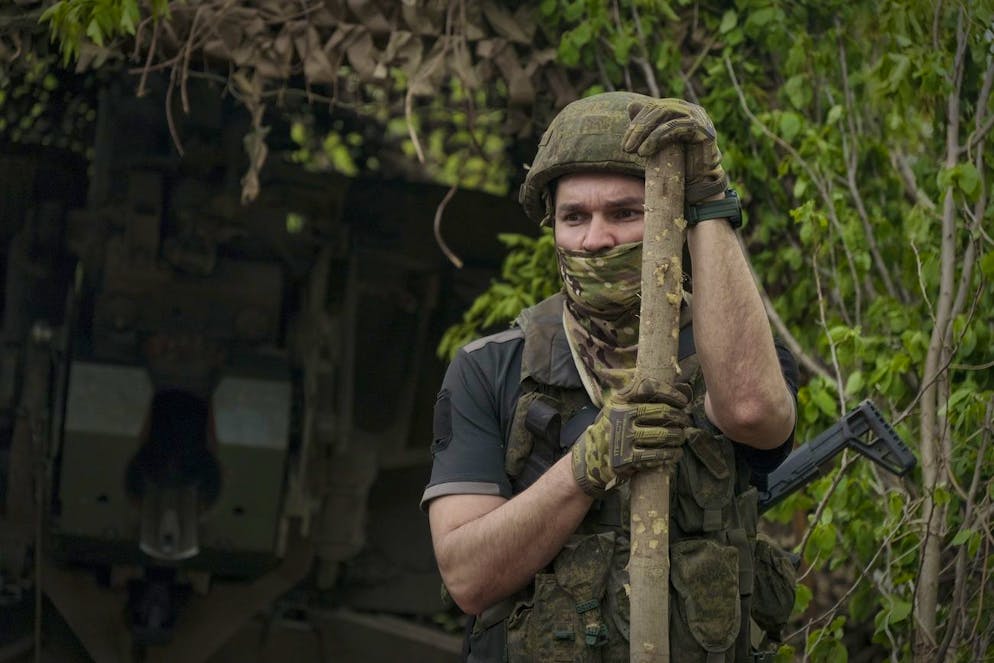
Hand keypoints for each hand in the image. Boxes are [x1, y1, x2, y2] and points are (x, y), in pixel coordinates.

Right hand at [571, 376, 693, 497]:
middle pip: (661, 411)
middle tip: (685, 422)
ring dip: (677, 436)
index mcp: (620, 399)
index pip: (650, 388)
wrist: (592, 456)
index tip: (683, 401)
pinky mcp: (625, 458)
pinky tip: (676, 453)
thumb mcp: (619, 406)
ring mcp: (623, 437)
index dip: (671, 393)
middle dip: (679, 417)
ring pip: (662, 434)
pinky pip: (656, 455)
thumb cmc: (614, 427)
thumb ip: (640, 397)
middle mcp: (621, 415)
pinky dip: (670, 454)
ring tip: (681, 437)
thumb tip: (679, 387)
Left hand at [621, 98, 727, 203]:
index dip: (636, 123)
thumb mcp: (657, 142)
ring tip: (632, 151)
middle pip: (658, 109)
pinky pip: (674, 127)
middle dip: (638, 128)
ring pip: (665, 115)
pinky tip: (644, 152)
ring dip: (644, 133)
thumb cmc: (678, 162)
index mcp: (680, 109)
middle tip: (626, 148)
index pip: (653, 107)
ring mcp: (699, 117)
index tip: (624, 144)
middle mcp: (691, 109)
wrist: (699, 182)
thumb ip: (646, 125)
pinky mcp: (702, 129)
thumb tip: (631, 104)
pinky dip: (655, 139)